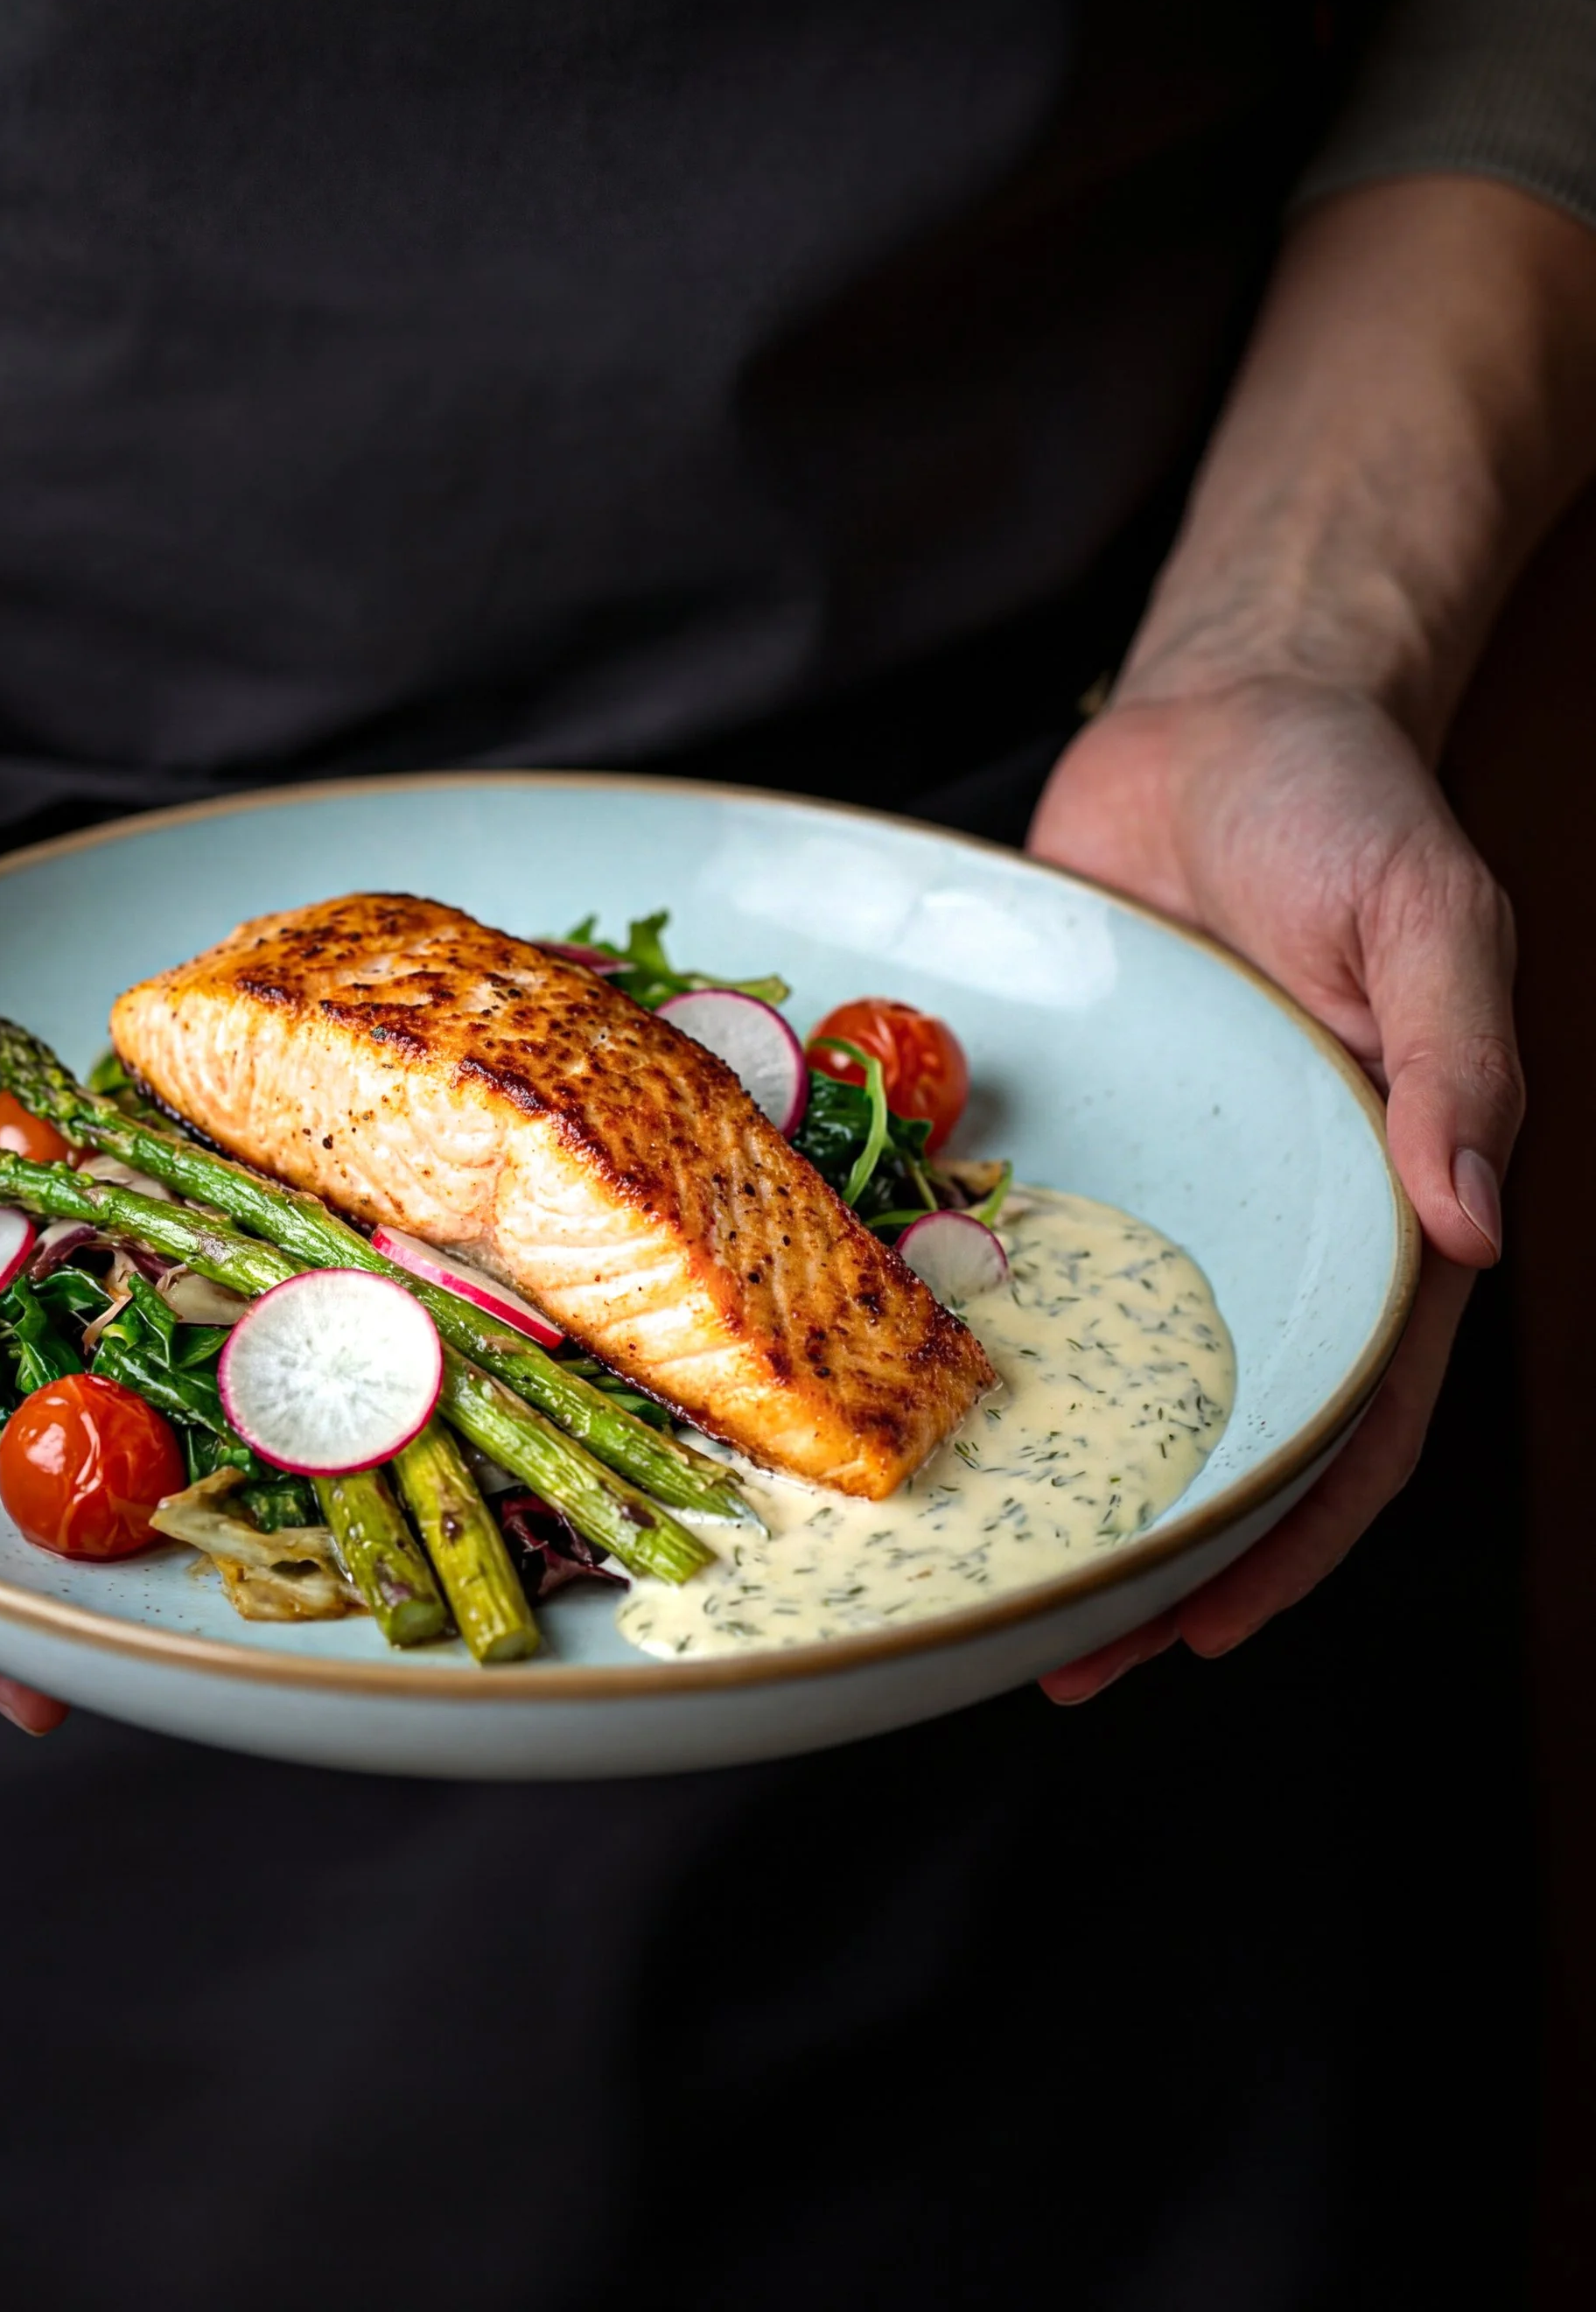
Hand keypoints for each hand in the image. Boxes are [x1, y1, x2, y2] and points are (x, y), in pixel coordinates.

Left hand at [1027, 676, 1518, 1700]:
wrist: (1227, 712)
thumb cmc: (1352, 810)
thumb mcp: (1431, 919)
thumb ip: (1458, 1064)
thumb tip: (1476, 1227)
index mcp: (1376, 1201)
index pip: (1352, 1412)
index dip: (1289, 1534)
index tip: (1203, 1628)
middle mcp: (1258, 1215)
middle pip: (1210, 1412)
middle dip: (1143, 1539)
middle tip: (1051, 1650)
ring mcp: (1152, 1175)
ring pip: (1099, 1344)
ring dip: (1042, 1451)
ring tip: (959, 1556)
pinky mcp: (1058, 1115)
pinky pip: (1010, 1226)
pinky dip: (965, 1304)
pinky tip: (888, 1366)